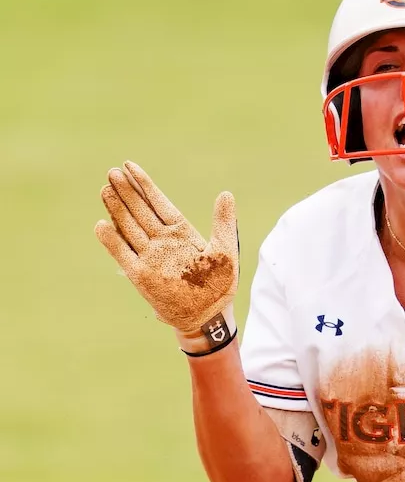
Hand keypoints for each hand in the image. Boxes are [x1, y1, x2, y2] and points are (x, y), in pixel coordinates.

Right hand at [95, 161, 238, 352]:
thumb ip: (223, 222)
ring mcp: (150, 257)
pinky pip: (124, 255)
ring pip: (130, 227)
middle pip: (141, 211)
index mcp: (182, 233)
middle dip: (127, 191)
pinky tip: (102, 225)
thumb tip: (226, 194)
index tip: (130, 166)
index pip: (159, 203)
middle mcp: (163, 242)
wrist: (208, 315)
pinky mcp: (141, 275)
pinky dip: (113, 241)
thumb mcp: (226, 250)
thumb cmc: (219, 284)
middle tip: (112, 172)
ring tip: (105, 188)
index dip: (145, 184)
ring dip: (117, 209)